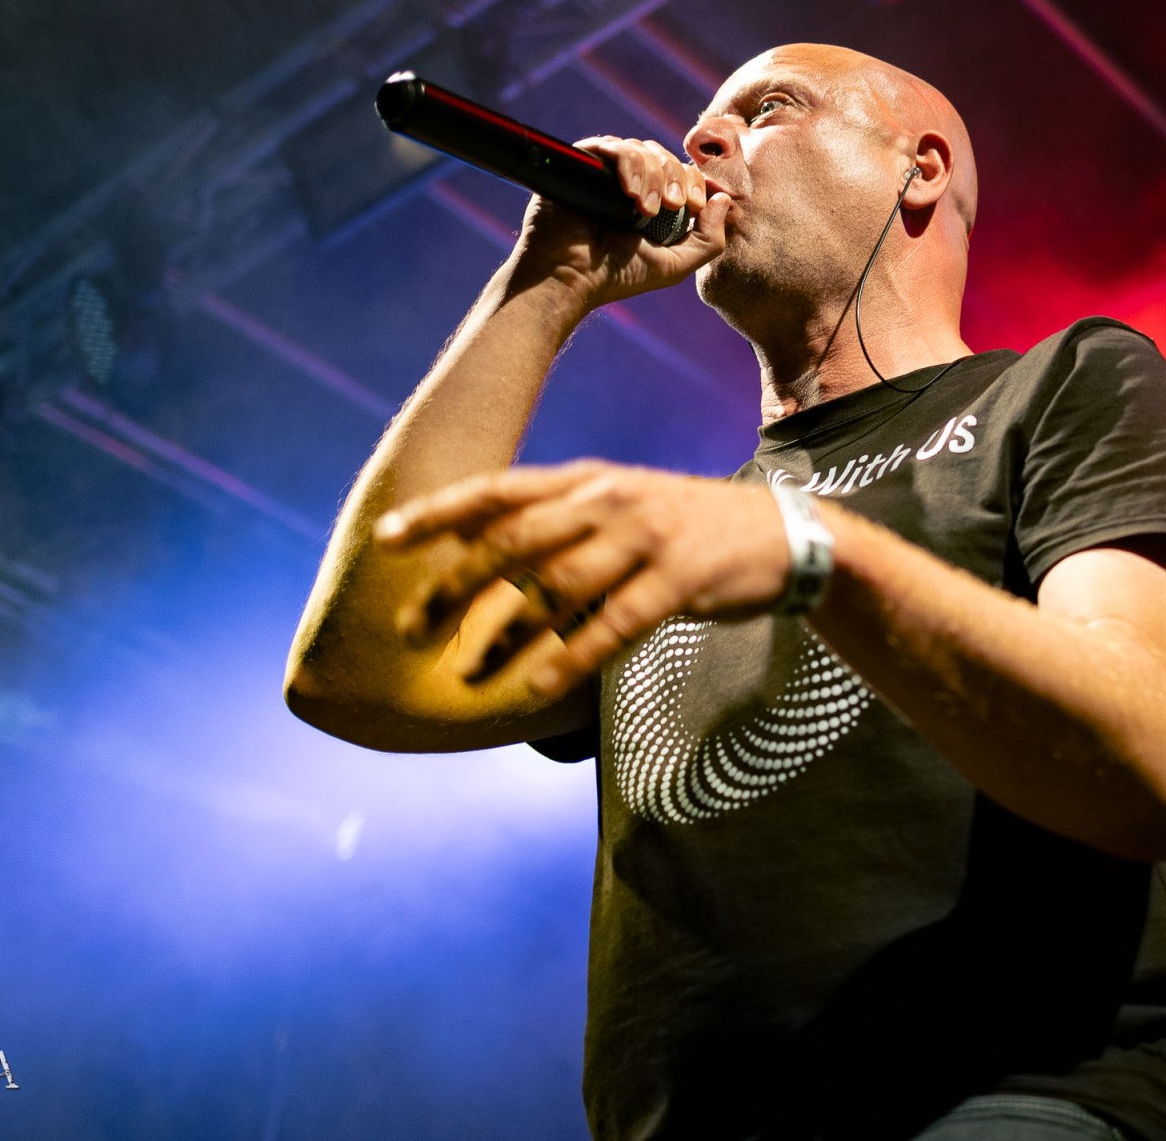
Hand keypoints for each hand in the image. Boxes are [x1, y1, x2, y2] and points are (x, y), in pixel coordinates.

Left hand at [373, 461, 790, 698]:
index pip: (498, 490)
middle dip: (453, 585)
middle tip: (411, 627)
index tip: (386, 538)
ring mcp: (644, 538)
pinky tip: (536, 685)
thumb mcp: (618, 507)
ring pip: (556, 586)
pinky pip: (613, 624)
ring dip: (503, 633)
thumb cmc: (682, 529)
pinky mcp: (679, 578)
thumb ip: (558, 523)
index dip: (438, 512)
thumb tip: (480, 553)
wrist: (779, 534)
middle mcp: (607, 501)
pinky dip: (570, 657)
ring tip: (465, 672)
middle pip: (513, 541)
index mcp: (585, 480)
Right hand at [511, 137, 730, 307]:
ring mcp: (604, 171)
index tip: (692, 206)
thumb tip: (723, 200)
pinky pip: (613, 146)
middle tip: (670, 206)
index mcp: (650, 200)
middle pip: (664, 155)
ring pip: (641, 148)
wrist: (570, 278)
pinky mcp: (582, 163)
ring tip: (645, 208)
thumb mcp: (676, 264)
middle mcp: (628, 182)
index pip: (681, 171)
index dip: (694, 182)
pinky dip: (628, 164)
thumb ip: (709, 239)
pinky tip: (629, 192)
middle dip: (675, 178)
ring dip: (653, 175)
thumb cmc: (617, 276)